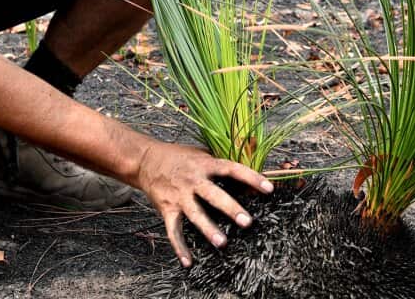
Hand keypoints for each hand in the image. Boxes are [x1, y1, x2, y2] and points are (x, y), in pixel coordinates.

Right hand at [134, 142, 272, 266]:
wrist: (146, 160)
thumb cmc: (181, 157)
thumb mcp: (203, 153)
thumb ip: (225, 163)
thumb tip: (256, 169)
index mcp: (205, 164)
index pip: (232, 169)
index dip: (250, 178)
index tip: (269, 188)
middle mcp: (193, 180)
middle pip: (214, 194)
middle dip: (230, 208)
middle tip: (247, 222)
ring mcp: (179, 196)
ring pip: (195, 214)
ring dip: (208, 229)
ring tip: (223, 243)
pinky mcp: (167, 209)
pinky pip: (173, 231)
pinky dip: (179, 247)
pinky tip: (188, 261)